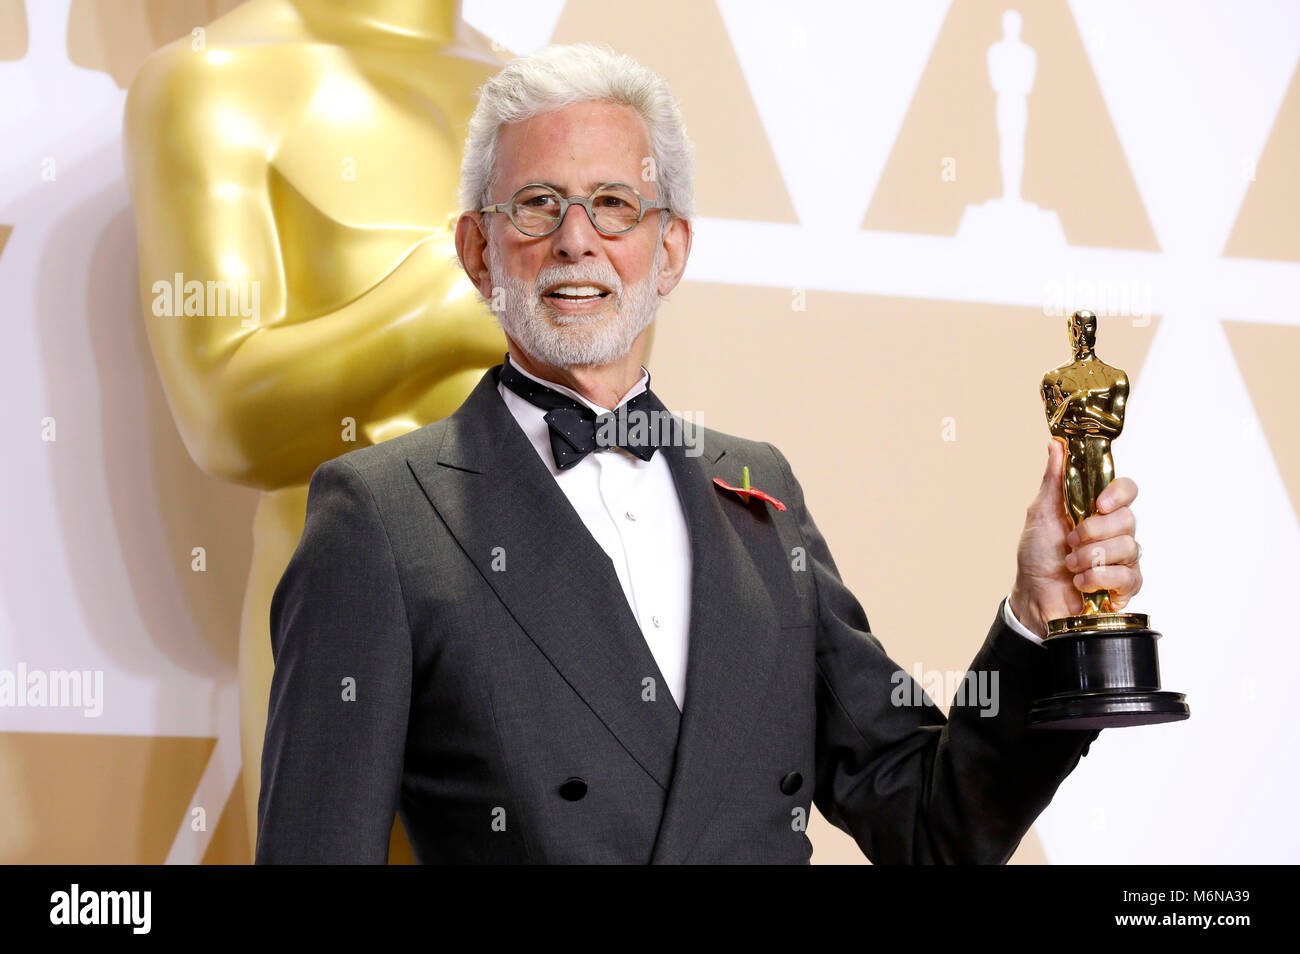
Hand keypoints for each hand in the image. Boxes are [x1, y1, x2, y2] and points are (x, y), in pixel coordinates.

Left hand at [1009, 438, 1142, 637]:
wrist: (1033, 595)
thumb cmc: (1037, 555)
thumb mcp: (1041, 513)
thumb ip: (1054, 481)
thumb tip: (1056, 444)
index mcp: (1098, 511)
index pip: (1127, 491)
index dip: (1118, 494)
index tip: (1098, 504)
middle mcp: (1115, 532)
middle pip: (1127, 519)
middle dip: (1093, 531)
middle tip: (1070, 542)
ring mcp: (1123, 559)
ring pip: (1129, 547)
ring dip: (1091, 557)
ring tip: (1070, 565)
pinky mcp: (1125, 586)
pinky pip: (1128, 576)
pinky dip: (1099, 577)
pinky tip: (1081, 582)